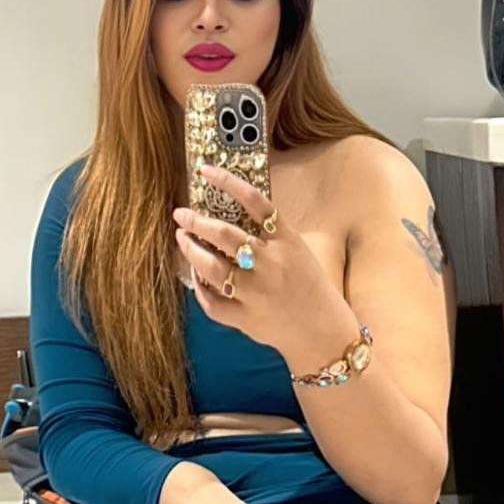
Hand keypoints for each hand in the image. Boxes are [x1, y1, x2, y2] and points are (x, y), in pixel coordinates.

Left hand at [172, 163, 332, 353]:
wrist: (322, 332)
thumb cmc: (309, 286)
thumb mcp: (299, 250)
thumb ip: (271, 233)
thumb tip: (231, 211)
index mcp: (287, 242)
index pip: (255, 202)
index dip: (228, 182)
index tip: (205, 171)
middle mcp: (271, 264)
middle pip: (224, 234)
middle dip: (195, 221)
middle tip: (181, 215)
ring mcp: (256, 292)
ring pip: (211, 267)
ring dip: (190, 250)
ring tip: (182, 239)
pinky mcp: (245, 317)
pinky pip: (211, 301)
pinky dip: (199, 287)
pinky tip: (196, 275)